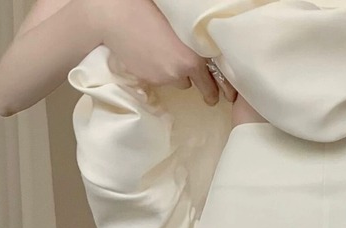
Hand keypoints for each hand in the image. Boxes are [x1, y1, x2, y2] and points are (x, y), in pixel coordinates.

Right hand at [86, 0, 226, 103]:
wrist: (118, 18)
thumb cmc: (150, 13)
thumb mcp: (180, 25)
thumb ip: (194, 40)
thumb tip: (206, 48)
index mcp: (193, 56)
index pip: (214, 80)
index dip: (221, 88)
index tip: (227, 96)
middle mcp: (182, 70)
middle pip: (197, 84)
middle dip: (197, 81)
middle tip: (198, 80)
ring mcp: (165, 77)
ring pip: (178, 81)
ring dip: (176, 73)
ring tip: (166, 56)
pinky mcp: (150, 80)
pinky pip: (161, 80)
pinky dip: (160, 71)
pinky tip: (153, 56)